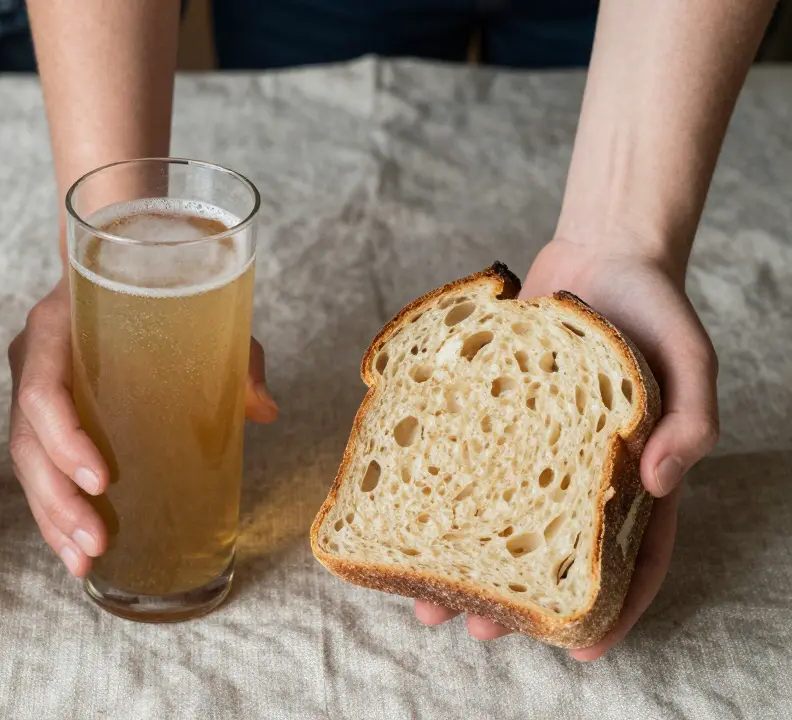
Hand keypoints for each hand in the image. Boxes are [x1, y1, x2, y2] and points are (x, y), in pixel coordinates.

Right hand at [7, 278, 278, 576]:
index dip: (63, 439)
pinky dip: (54, 516)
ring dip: (52, 518)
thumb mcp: (204, 316)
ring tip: (85, 559)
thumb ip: (235, 356)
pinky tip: (76, 552)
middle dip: (57, 499)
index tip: (100, 478)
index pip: (42, 389)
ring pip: (27, 465)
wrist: (133, 275)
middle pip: (27, 440)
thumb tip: (263, 409)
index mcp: (58, 325)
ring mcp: (34, 392)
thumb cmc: (165, 296)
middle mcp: (35, 359)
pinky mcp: (46, 422)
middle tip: (97, 540)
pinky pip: (39, 472)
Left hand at [414, 237, 717, 658]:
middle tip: (477, 628)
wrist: (598, 254)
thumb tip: (662, 484)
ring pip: (490, 519)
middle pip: (543, 552)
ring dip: (459, 561)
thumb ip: (689, 420)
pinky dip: (433, 492)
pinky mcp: (486, 417)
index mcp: (630, 473)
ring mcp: (525, 446)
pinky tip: (401, 518)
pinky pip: (457, 463)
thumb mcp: (690, 360)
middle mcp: (573, 471)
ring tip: (423, 599)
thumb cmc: (653, 309)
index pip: (631, 556)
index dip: (613, 609)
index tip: (583, 652)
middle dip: (511, 598)